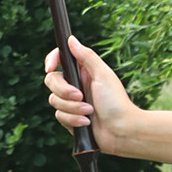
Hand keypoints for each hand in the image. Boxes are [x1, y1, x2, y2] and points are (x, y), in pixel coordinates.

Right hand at [43, 35, 140, 156]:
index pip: (59, 60)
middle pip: (52, 81)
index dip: (51, 61)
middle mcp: (75, 85)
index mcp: (83, 71)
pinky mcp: (70, 118)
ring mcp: (71, 102)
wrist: (121, 131)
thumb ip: (86, 56)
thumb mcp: (103, 75)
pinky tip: (87, 122)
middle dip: (64, 91)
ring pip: (54, 100)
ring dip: (72, 108)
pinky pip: (59, 116)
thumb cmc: (116, 102)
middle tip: (80, 96)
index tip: (49, 68)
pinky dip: (73, 120)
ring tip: (89, 111)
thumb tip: (71, 39)